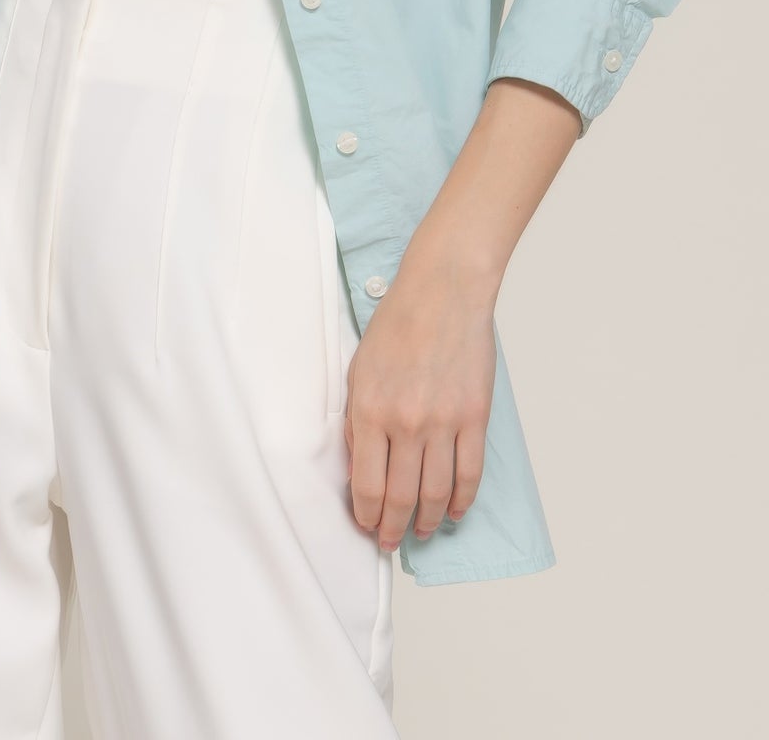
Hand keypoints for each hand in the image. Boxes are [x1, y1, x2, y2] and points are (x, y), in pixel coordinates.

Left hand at [344, 258, 497, 549]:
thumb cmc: (397, 325)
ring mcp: (443, 422)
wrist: (442, 292)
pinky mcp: (474, 417)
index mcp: (370, 410)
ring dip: (426, 520)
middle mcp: (406, 423)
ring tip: (420, 530)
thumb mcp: (359, 370)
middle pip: (400, 498)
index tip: (367, 526)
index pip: (366, 486)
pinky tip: (452, 511)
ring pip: (435, 493)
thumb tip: (361, 466)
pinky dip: (461, 500)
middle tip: (390, 541)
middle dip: (393, 529)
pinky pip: (469, 474)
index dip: (367, 516)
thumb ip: (358, 420)